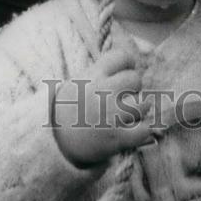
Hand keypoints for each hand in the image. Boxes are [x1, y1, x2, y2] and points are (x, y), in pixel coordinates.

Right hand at [52, 47, 159, 166]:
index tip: (121, 76)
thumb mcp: (81, 82)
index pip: (122, 56)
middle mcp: (101, 92)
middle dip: (132, 89)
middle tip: (121, 99)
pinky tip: (131, 131)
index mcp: (92, 76)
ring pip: (143, 103)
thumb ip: (103, 70)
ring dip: (139, 110)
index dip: (126, 65)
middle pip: (135, 79)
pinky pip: (144, 130)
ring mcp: (109, 115)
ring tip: (127, 115)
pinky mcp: (115, 138)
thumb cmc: (74, 109)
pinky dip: (142, 131)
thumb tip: (132, 60)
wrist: (56, 144)